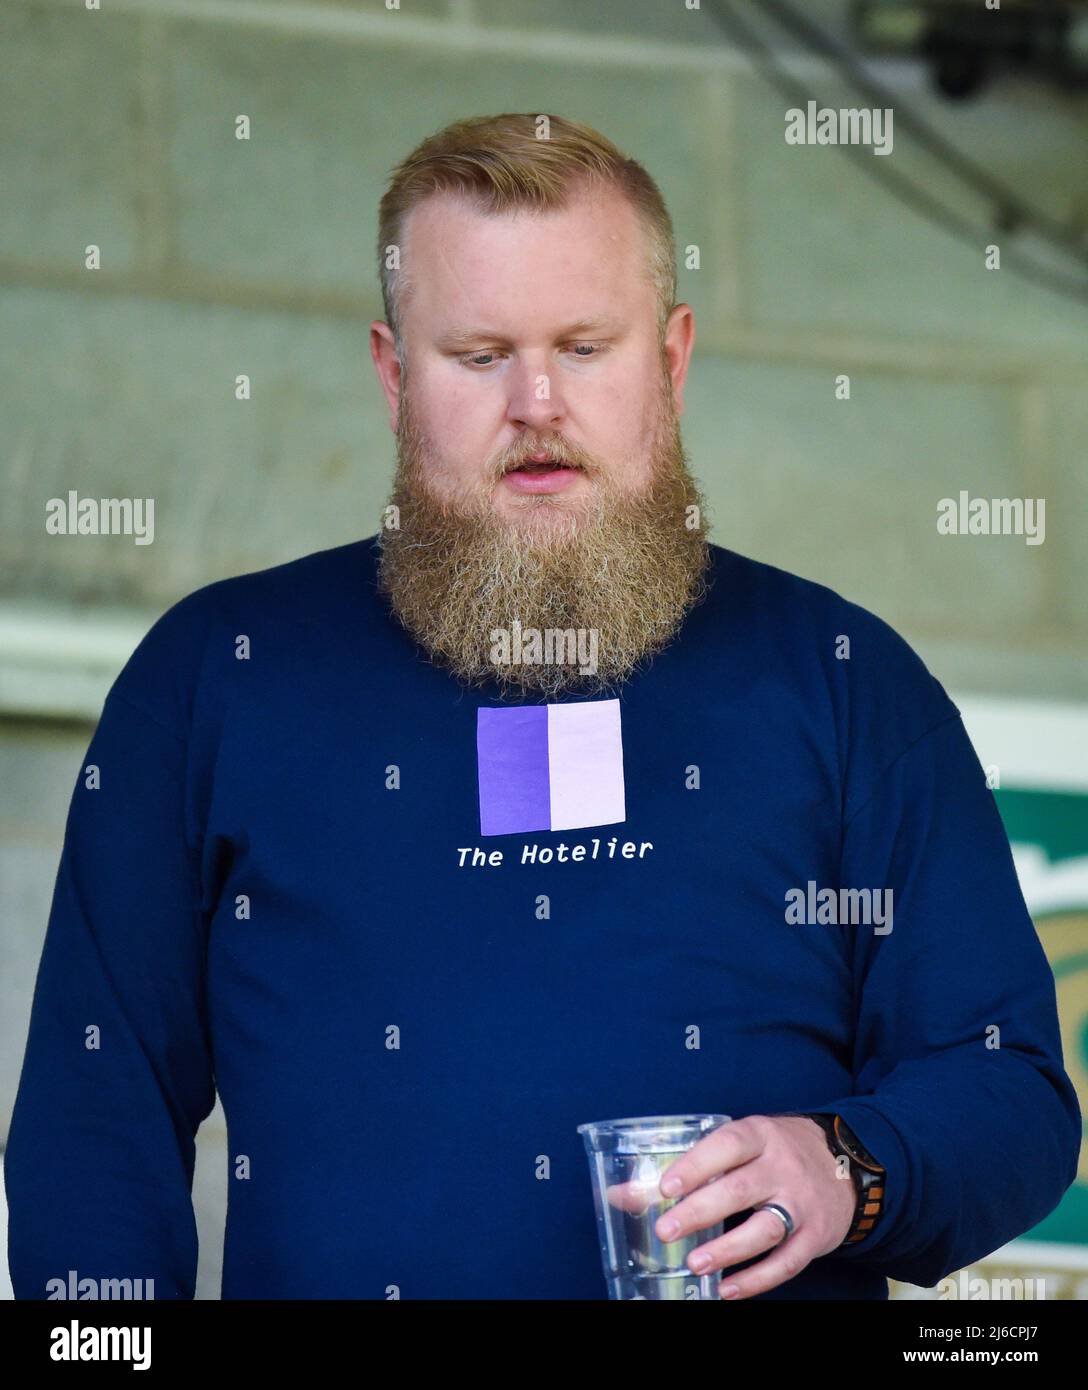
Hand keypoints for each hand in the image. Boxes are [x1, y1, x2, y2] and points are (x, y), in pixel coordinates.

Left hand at [653, 1114, 855, 1298]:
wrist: (847, 1163)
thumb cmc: (775, 1152)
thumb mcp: (740, 1144)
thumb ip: (689, 1166)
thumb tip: (621, 1195)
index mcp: (760, 1135)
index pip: (727, 1146)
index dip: (696, 1165)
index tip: (665, 1186)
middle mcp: (783, 1167)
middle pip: (740, 1190)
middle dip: (700, 1211)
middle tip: (666, 1230)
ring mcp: (802, 1203)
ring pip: (765, 1229)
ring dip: (727, 1249)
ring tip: (694, 1263)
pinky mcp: (816, 1236)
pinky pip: (787, 1262)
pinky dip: (757, 1280)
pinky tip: (727, 1289)